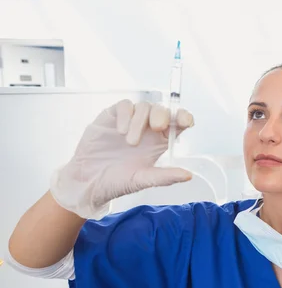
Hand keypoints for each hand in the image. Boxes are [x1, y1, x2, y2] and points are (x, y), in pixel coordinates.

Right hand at [50, 99, 194, 218]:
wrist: (87, 181)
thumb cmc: (117, 181)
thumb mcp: (143, 180)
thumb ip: (165, 176)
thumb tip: (188, 175)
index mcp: (160, 141)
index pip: (178, 123)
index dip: (184, 117)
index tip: (185, 121)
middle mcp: (148, 128)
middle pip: (162, 110)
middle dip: (162, 115)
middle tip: (156, 127)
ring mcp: (130, 121)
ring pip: (144, 106)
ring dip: (139, 122)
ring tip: (130, 142)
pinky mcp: (113, 116)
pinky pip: (125, 105)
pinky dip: (126, 115)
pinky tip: (121, 130)